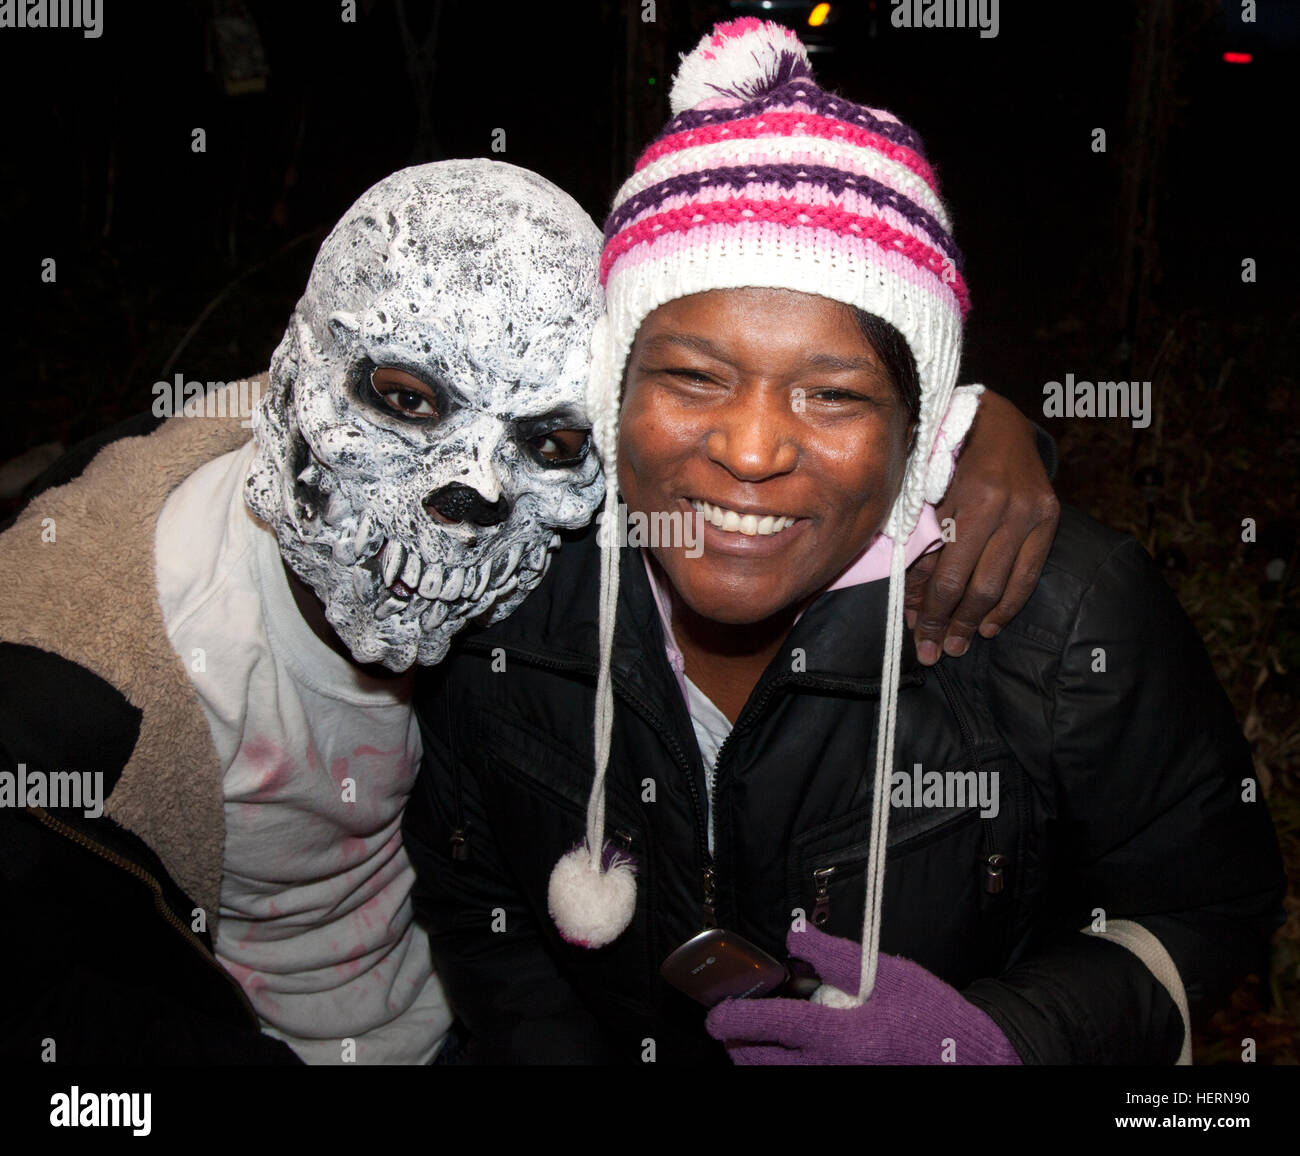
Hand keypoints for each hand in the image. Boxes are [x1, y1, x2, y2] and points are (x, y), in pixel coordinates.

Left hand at [705, 925, 1021, 1064]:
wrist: (971, 1061)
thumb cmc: (934, 1019)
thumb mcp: (887, 975)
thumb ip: (835, 955)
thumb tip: (796, 934)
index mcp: (840, 1038)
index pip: (773, 1027)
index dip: (737, 1017)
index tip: (716, 1012)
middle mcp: (834, 1070)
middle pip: (763, 1067)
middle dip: (738, 1046)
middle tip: (729, 1025)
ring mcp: (840, 1085)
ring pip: (780, 1081)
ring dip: (760, 1061)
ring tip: (754, 1041)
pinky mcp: (851, 1089)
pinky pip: (807, 1081)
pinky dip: (790, 1069)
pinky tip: (794, 1053)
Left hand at [906, 388, 1058, 663]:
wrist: (994, 421)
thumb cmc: (946, 456)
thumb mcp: (926, 494)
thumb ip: (922, 544)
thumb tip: (916, 602)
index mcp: (973, 500)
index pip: (947, 573)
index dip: (932, 610)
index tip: (917, 635)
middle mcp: (1008, 508)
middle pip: (977, 585)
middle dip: (953, 623)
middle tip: (935, 652)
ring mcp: (1034, 514)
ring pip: (1004, 585)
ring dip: (978, 621)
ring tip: (960, 644)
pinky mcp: (1050, 517)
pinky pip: (1029, 574)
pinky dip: (1009, 604)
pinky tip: (990, 625)